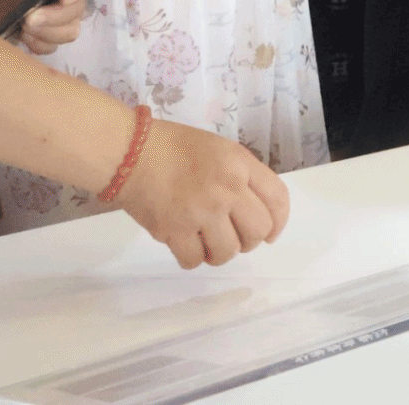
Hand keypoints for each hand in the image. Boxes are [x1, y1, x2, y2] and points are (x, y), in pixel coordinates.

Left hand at [0, 0, 89, 54]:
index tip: (63, 0)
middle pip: (77, 10)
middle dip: (55, 18)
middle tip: (28, 18)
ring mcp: (52, 13)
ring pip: (69, 31)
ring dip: (48, 33)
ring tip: (23, 26)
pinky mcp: (38, 30)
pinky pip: (50, 46)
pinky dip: (39, 44)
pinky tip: (21, 35)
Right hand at [112, 118, 290, 267]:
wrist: (129, 153)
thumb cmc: (173, 148)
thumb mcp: (219, 150)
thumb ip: (241, 176)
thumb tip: (254, 211)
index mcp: (240, 164)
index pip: (277, 198)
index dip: (279, 222)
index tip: (270, 234)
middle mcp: (227, 189)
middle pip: (258, 231)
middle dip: (249, 240)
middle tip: (232, 237)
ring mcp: (201, 212)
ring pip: (228, 252)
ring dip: (219, 252)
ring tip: (207, 242)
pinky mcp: (174, 231)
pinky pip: (195, 260)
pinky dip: (192, 258)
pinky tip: (185, 245)